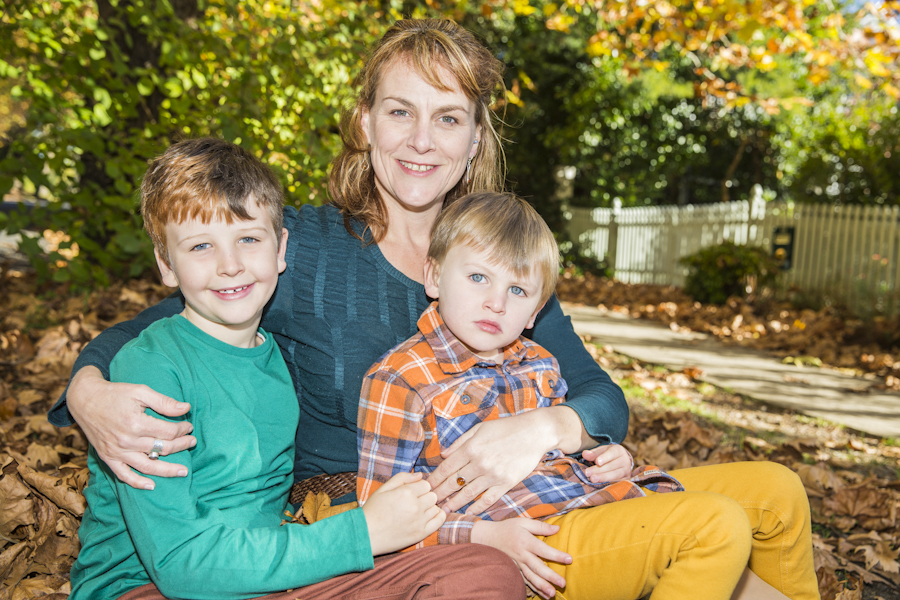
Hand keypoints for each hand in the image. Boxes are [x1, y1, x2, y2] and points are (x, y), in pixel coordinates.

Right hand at [67, 366, 195, 489]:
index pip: (167, 432)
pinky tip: (151, 486)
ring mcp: (116, 451)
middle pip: (161, 448)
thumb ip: (164, 401)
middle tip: (192, 442)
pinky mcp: (107, 457)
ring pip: (147, 466)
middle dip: (181, 446)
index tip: (189, 426)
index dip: (182, 429)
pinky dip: (137, 482)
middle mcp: (126, 440)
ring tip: (183, 472)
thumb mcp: (140, 391)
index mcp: (136, 423)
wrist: (85, 400)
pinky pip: (123, 475)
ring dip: (167, 470)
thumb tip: (186, 408)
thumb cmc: (115, 393)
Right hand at [362, 472, 445, 555]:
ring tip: (418, 511)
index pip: (426, 484)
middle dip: (425, 497)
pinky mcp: (421, 534)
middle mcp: (415, 506)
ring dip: (429, 508)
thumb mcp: (383, 488)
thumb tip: (420, 475)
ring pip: (436, 508)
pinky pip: (439, 521)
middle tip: (414, 502)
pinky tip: (429, 517)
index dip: (419, 488)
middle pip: (433, 496)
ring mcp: (419, 521)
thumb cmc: (372, 510)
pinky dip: (438, 517)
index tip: (412, 493)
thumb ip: (402, 478)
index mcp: (406, 493)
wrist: (365, 535)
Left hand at [428, 407, 583, 514]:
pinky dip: (476, 507)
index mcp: (471, 448)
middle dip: (439, 494)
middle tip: (429, 503)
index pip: (447, 467)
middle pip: (454, 482)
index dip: (434, 479)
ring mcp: (493, 474)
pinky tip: (468, 512)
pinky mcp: (506, 483)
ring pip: (468, 493)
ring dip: (454, 503)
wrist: (534, 433)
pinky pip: (488, 499)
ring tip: (443, 511)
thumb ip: (460, 442)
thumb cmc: (506, 428)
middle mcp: (480, 462)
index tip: (425, 487)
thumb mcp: (480, 428)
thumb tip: (443, 454)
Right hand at [471, 519, 570, 598]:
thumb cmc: (508, 528)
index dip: (556, 555)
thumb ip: (540, 526)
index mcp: (525, 541)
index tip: (569, 559)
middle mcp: (522, 555)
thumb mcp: (523, 522)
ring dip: (542, 586)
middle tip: (563, 583)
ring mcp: (518, 564)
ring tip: (552, 594)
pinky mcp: (515, 570)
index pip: (543, 549)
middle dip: (550, 576)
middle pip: (537, 567)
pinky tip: (544, 595)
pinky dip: (534, 588)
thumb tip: (558, 529)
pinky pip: (525, 581)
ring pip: (531, 577)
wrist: (488, 537)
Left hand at [582, 444, 632, 482]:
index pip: (612, 453)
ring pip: (615, 475)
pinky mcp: (626, 480)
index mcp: (619, 451)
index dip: (605, 457)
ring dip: (603, 478)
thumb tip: (584, 454)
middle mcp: (625, 460)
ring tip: (592, 479)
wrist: (621, 461)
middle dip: (599, 470)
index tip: (597, 462)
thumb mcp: (601, 451)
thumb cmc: (608, 455)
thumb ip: (593, 453)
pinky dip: (608, 484)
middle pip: (611, 466)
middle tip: (587, 473)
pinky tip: (600, 485)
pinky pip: (617, 483)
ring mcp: (626, 471)